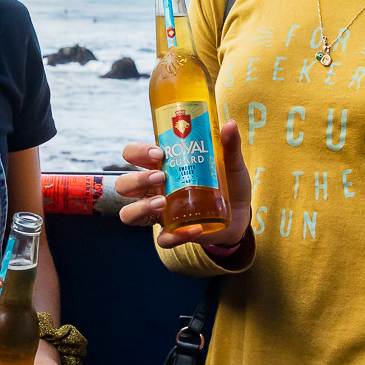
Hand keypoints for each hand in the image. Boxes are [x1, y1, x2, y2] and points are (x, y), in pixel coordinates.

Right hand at [113, 119, 252, 249]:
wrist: (240, 215)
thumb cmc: (227, 184)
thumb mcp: (231, 164)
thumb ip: (230, 146)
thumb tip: (230, 124)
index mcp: (161, 166)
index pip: (133, 155)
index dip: (137, 152)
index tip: (158, 153)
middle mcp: (153, 189)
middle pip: (124, 185)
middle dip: (137, 179)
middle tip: (161, 177)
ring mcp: (159, 213)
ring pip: (129, 214)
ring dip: (140, 208)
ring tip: (162, 202)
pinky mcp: (172, 233)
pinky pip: (162, 239)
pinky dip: (176, 236)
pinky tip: (195, 229)